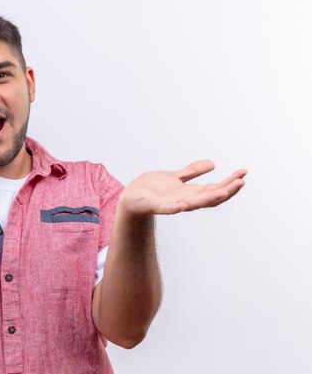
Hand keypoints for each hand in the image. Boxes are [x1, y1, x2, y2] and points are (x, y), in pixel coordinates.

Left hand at [120, 160, 246, 215]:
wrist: (130, 198)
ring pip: (194, 203)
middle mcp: (185, 200)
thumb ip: (192, 172)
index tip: (243, 174)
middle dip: (227, 190)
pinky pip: (167, 209)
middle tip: (242, 181)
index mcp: (190, 193)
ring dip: (209, 198)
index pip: (215, 189)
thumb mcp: (175, 177)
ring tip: (223, 191)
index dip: (230, 183)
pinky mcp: (155, 206)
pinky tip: (183, 205)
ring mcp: (172, 204)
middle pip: (210, 197)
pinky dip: (175, 208)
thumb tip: (212, 164)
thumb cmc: (152, 189)